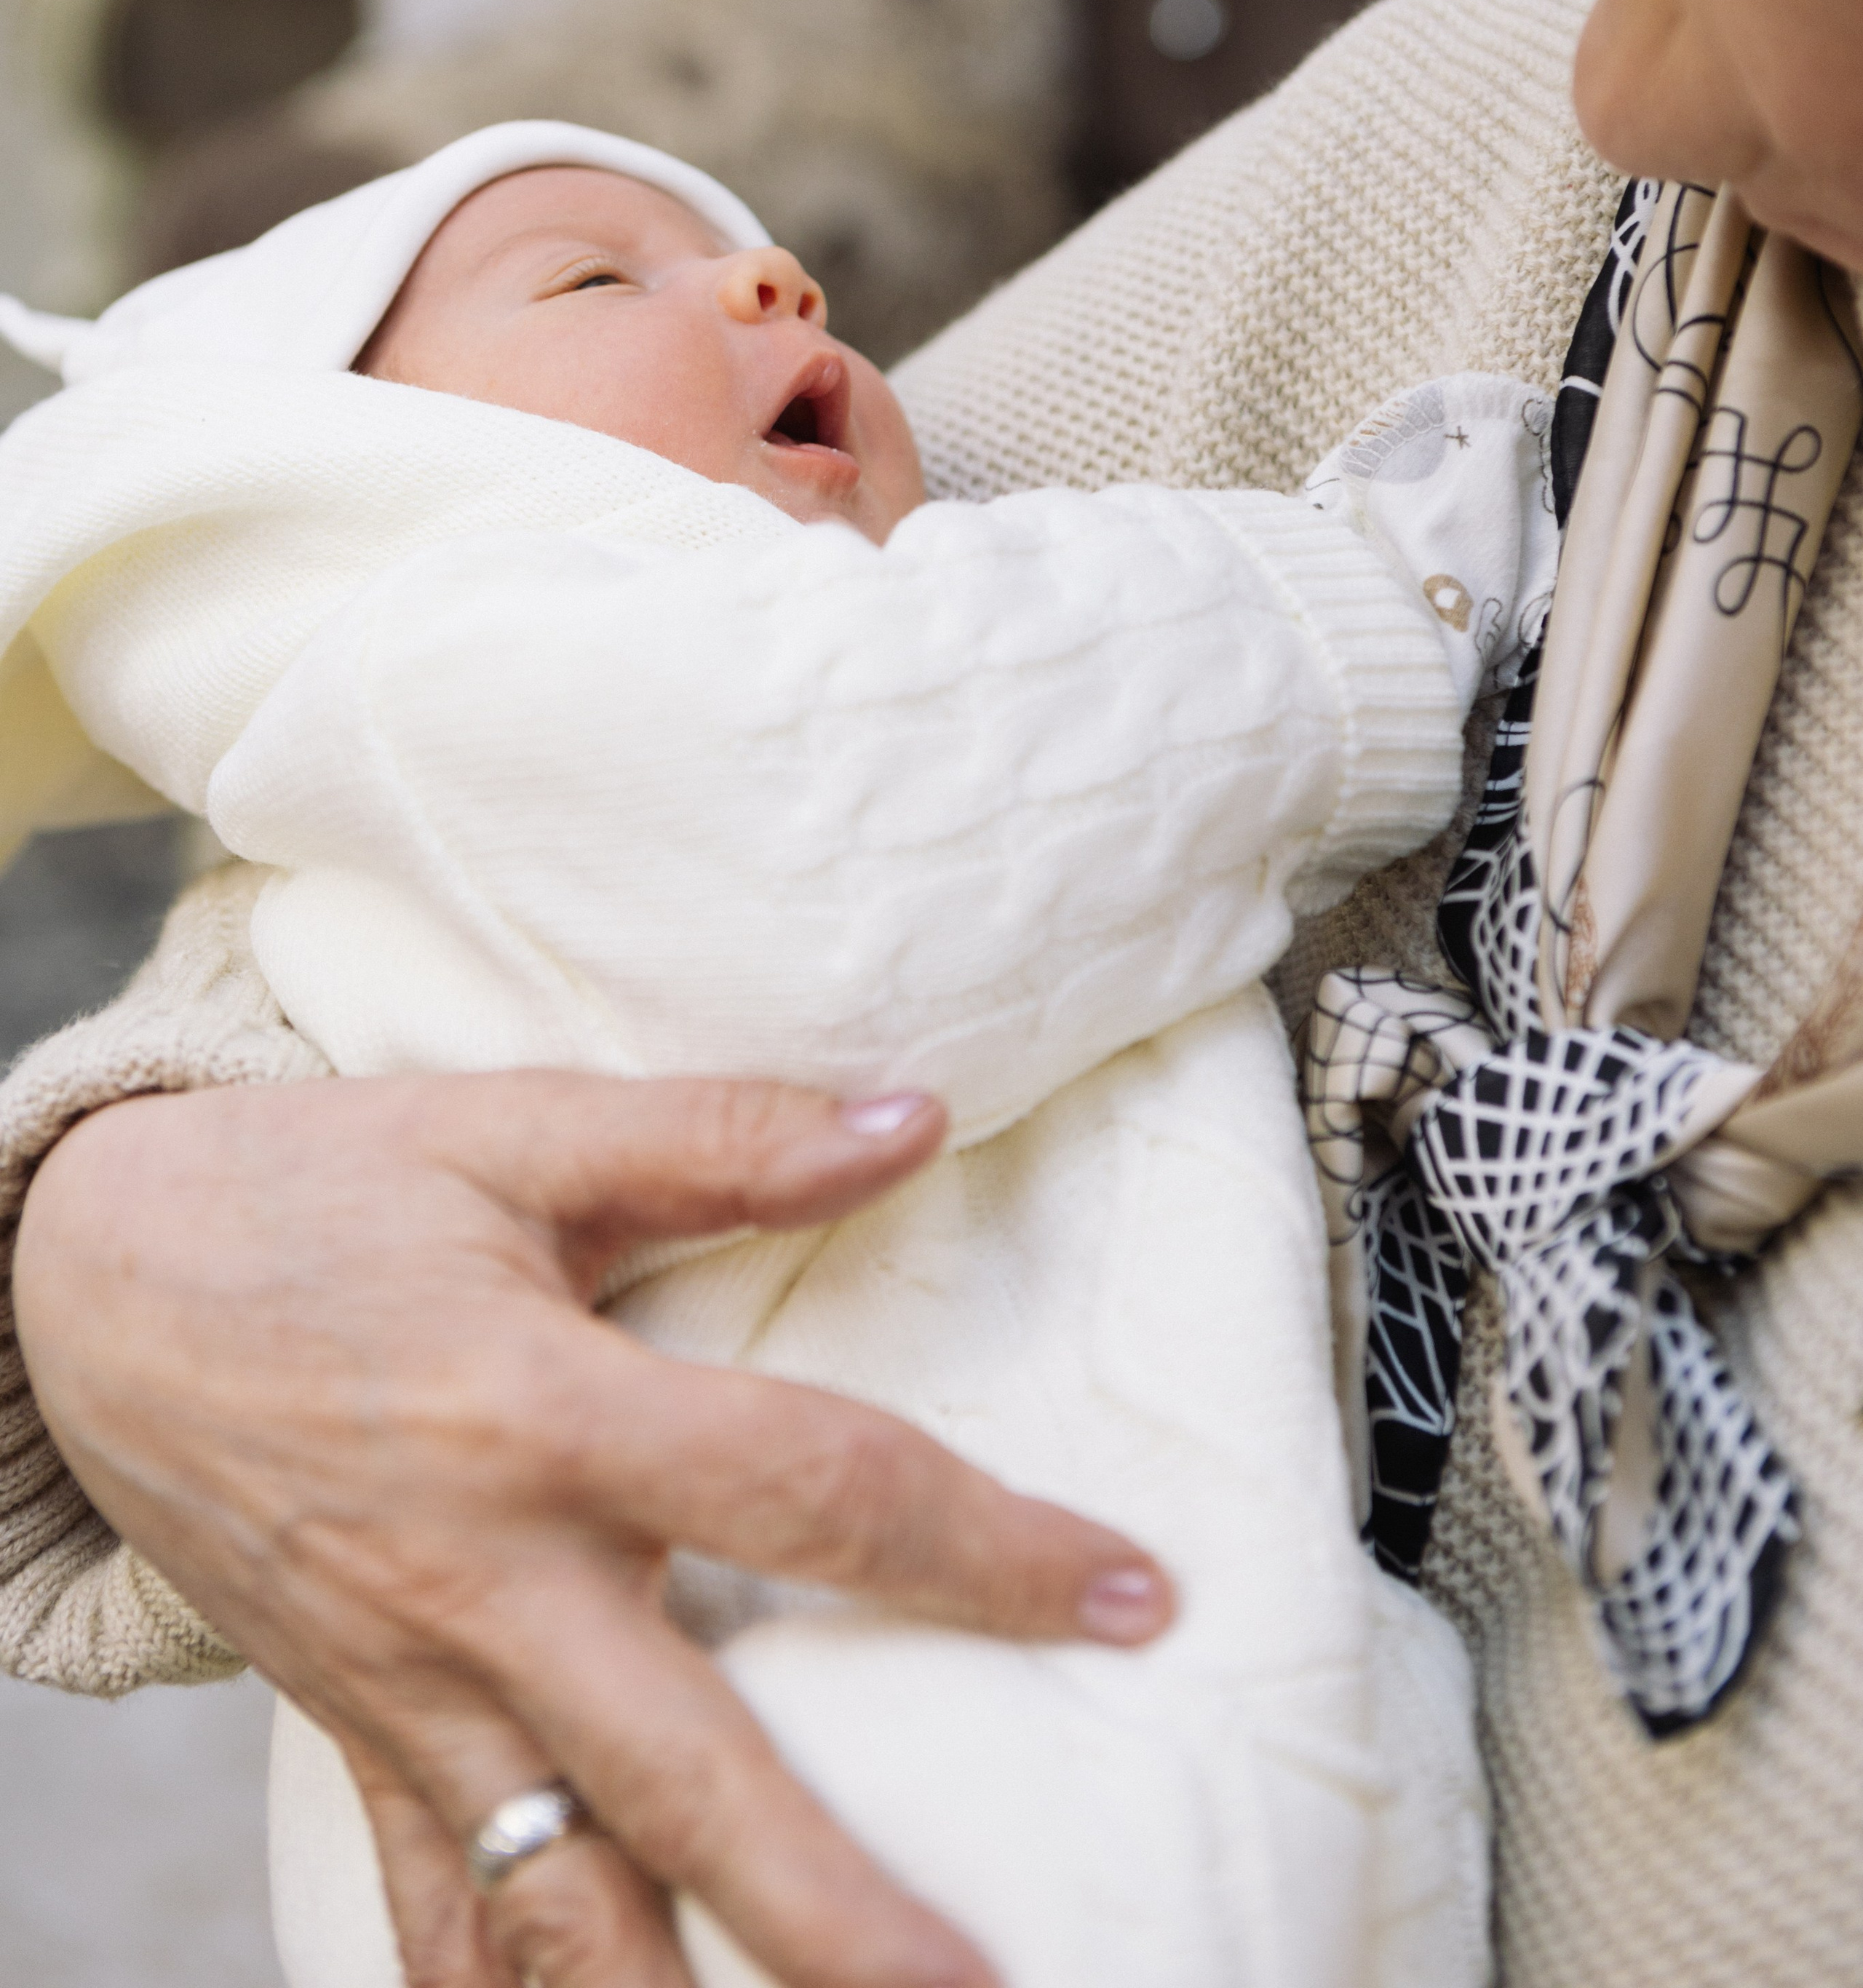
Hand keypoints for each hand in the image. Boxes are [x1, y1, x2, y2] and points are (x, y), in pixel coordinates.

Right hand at [14, 1074, 1172, 1986]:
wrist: (79, 1280)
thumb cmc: (316, 1193)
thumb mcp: (508, 1131)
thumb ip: (718, 1137)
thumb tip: (916, 1117)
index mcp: (540, 1407)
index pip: (808, 1491)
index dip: (985, 1550)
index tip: (1137, 1599)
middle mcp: (480, 1577)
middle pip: (685, 1777)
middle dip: (837, 1912)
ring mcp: (405, 1683)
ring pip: (551, 1905)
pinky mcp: (350, 1736)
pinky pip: (428, 1915)